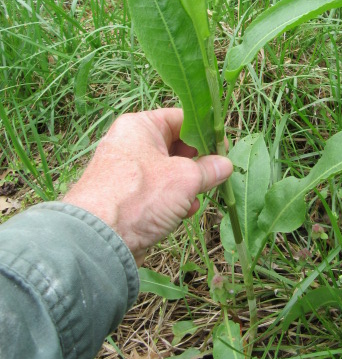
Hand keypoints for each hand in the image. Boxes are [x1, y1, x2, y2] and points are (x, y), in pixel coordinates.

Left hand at [64, 109, 232, 264]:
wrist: (98, 240)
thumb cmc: (140, 196)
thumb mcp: (184, 178)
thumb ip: (208, 169)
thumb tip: (225, 164)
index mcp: (139, 126)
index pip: (180, 118)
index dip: (205, 132)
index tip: (224, 147)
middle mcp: (130, 143)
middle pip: (175, 145)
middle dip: (198, 162)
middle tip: (217, 173)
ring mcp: (127, 171)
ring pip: (168, 171)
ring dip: (188, 184)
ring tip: (201, 195)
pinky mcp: (126, 197)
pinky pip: (157, 191)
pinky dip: (173, 199)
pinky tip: (185, 211)